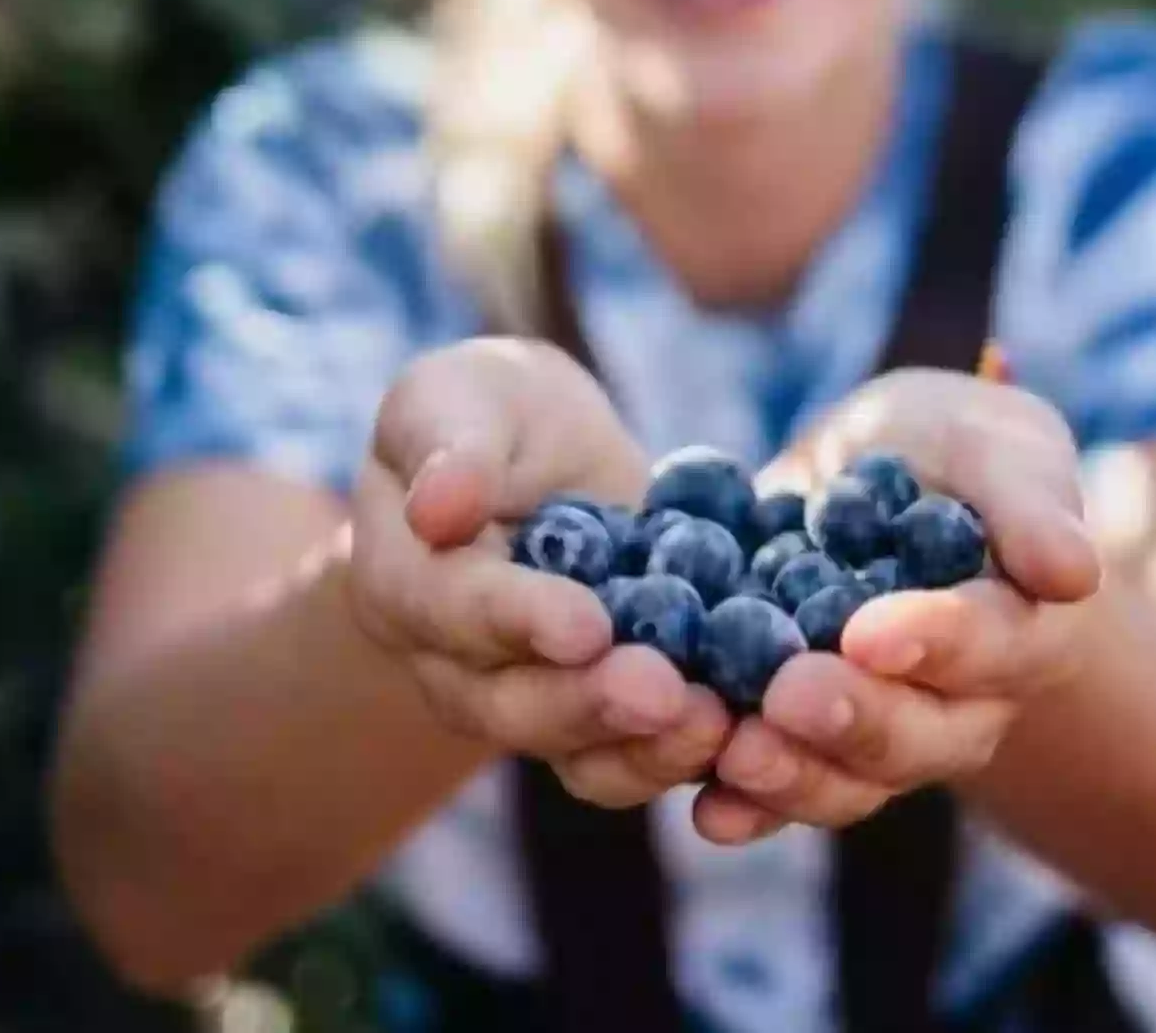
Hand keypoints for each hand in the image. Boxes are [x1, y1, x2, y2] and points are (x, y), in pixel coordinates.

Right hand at [349, 338, 732, 806]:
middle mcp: (457, 668)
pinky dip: (693, 753)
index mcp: (405, 585)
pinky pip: (641, 755)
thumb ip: (448, 447)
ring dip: (648, 749)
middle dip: (593, 704)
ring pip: (580, 755)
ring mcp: (531, 705)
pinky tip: (750, 731)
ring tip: (717, 726)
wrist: (542, 459)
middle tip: (666, 694)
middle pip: (515, 708)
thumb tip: (436, 506)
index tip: (586, 626)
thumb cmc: (486, 415)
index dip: (520, 621)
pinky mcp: (605, 718)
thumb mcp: (456, 399)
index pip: (456, 612)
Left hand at [694, 370, 1101, 842]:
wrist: (867, 474)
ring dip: (791, 775)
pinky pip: (778, 793)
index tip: (871, 633)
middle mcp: (956, 706)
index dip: (934, 642)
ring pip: (846, 781)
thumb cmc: (951, 453)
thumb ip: (1029, 499)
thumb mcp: (994, 443)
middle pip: (914, 737)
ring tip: (738, 756)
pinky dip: (745, 807)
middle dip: (851, 720)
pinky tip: (709, 814)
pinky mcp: (798, 741)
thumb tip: (1072, 571)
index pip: (988, 645)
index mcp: (1021, 631)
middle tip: (791, 695)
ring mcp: (876, 735)